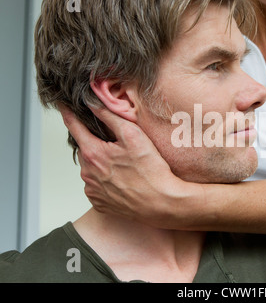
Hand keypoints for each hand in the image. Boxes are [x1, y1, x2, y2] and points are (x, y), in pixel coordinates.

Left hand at [58, 104, 198, 227]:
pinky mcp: (99, 203)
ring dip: (102, 162)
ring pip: (91, 168)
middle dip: (96, 142)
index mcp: (93, 153)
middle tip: (117, 143)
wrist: (161, 203)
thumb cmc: (151, 171)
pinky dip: (105, 179)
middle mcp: (87, 173)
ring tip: (125, 165)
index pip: (73, 127)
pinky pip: (97, 185)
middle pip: (85, 148)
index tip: (63, 105)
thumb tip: (92, 103)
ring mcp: (92, 190)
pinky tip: (123, 179)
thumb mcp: (133, 135)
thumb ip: (109, 117)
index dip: (68, 113)